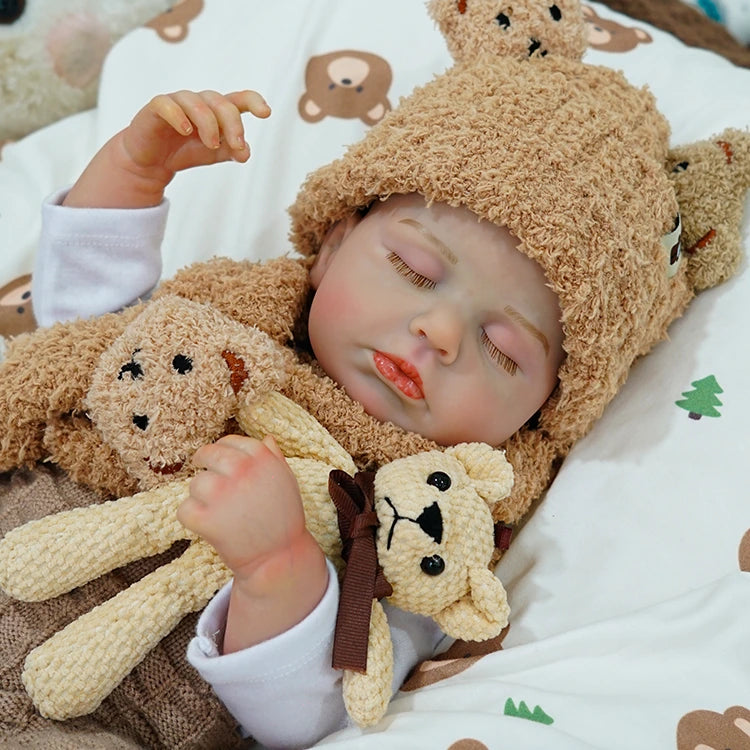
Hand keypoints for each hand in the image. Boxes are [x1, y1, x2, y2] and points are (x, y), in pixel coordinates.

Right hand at [121, 89, 270, 176]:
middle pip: (222, 103)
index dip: (253, 101)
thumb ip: (232, 151)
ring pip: (198, 103)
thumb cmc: (186, 151)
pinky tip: (186, 131)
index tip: (266, 113)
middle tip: (237, 146)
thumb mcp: (215, 154)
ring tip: (211, 144)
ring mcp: (177, 102)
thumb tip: (246, 153)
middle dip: (233, 124)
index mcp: (217, 111)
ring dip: (209, 124)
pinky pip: (167, 104)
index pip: (238, 99)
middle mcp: (199, 102)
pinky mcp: (156, 108)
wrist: (153, 163)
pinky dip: (178, 116)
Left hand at [178, 434, 306, 579]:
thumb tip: (266, 438)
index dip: (222, 450)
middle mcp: (242, 470)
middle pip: (207, 454)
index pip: (230, 441)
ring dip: (201, 496)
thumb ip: (274, 457)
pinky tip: (208, 526)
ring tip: (219, 511)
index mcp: (262, 458)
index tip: (221, 462)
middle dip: (202, 463)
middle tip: (207, 480)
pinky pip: (185, 510)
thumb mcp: (286, 481)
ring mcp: (223, 494)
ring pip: (195, 483)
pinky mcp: (207, 519)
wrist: (279, 558)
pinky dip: (192, 519)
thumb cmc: (284, 518)